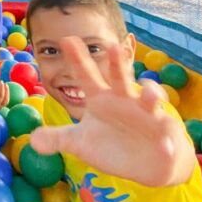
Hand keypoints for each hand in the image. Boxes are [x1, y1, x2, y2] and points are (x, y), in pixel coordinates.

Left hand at [30, 38, 194, 186]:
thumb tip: (33, 140)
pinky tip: (167, 142)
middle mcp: (124, 100)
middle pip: (120, 78)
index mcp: (101, 99)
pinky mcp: (164, 131)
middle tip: (112, 46)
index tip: (67, 39)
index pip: (87, 76)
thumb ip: (58, 138)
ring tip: (149, 92)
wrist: (145, 161)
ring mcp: (146, 114)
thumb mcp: (81, 143)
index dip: (77, 59)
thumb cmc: (111, 145)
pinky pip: (166, 132)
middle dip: (117, 64)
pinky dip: (168, 136)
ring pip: (150, 98)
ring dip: (151, 93)